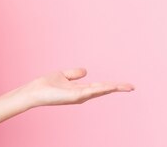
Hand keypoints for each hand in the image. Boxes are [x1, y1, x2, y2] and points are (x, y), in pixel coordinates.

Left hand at [19, 68, 134, 107]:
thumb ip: (74, 74)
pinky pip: (90, 92)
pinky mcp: (74, 96)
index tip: (126, 85)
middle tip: (132, 87)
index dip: (113, 85)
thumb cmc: (46, 85)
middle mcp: (82, 94)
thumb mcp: (63, 75)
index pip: (100, 87)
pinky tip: (109, 86)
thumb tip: (86, 70)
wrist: (34, 92)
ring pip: (100, 90)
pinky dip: (101, 89)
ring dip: (113, 88)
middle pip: (103, 90)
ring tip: (127, 87)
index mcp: (81, 89)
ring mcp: (79, 96)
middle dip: (118, 88)